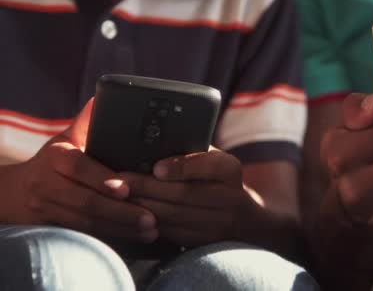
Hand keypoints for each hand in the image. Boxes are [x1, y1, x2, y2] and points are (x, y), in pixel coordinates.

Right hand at [2, 99, 157, 241]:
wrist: (13, 193)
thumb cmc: (50, 163)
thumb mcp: (64, 140)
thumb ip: (85, 123)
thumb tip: (102, 99)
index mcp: (56, 157)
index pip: (78, 167)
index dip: (102, 179)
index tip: (126, 189)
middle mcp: (47, 183)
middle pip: (86, 201)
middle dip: (121, 211)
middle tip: (151, 217)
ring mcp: (46, 208)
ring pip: (87, 222)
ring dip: (121, 228)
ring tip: (150, 230)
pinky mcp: (51, 227)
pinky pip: (84, 234)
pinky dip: (110, 237)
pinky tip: (133, 238)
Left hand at [122, 149, 253, 246]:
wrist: (243, 218)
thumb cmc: (215, 179)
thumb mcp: (213, 160)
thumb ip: (190, 152)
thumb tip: (150, 144)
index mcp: (229, 170)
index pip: (208, 166)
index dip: (181, 167)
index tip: (156, 168)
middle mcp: (230, 197)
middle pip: (185, 194)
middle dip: (147, 187)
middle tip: (118, 181)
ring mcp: (219, 223)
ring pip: (174, 216)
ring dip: (141, 206)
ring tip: (117, 197)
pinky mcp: (204, 241)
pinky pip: (172, 232)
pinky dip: (148, 222)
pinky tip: (130, 214)